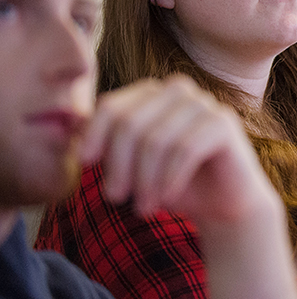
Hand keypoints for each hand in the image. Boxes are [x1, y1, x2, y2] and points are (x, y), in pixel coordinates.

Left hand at [80, 75, 275, 222]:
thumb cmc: (176, 183)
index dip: (94, 137)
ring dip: (145, 180)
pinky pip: (185, 149)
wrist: (225, 205)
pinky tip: (166, 198)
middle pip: (131, 123)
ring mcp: (205, 103)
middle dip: (118, 165)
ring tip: (143, 208)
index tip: (85, 168)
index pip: (111, 106)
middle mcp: (179, 90)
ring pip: (157, 139)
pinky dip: (170, 178)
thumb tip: (69, 126)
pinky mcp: (224, 123)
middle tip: (115, 198)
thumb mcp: (132, 164)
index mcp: (154, 93)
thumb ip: (106, 143)